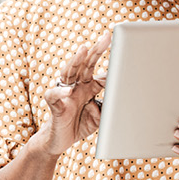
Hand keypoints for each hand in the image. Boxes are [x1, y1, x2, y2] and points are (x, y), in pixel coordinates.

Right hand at [41, 31, 110, 155]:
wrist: (59, 141)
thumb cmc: (79, 125)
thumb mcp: (100, 116)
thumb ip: (109, 107)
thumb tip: (122, 100)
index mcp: (88, 87)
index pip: (99, 73)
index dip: (111, 66)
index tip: (124, 55)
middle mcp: (76, 86)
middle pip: (85, 64)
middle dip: (96, 51)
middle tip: (106, 37)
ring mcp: (65, 94)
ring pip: (68, 72)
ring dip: (76, 60)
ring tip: (83, 49)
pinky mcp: (55, 105)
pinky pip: (54, 95)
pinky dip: (60, 91)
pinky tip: (69, 89)